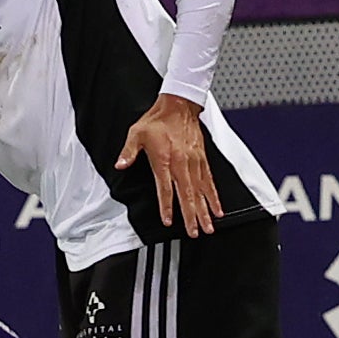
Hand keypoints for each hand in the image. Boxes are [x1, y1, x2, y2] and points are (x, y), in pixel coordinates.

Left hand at [114, 93, 222, 235]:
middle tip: (195, 232)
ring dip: (205, 210)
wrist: (178, 105)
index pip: (165, 188)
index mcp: (164, 159)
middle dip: (192, 216)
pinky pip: (210, 181)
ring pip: (201, 191)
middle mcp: (181, 163)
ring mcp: (194, 162)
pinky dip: (214, 196)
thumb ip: (128, 152)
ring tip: (209, 226)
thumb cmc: (158, 119)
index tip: (168, 221)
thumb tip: (120, 164)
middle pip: (187, 194)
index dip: (167, 206)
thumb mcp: (136, 133)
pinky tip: (217, 208)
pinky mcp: (202, 160)